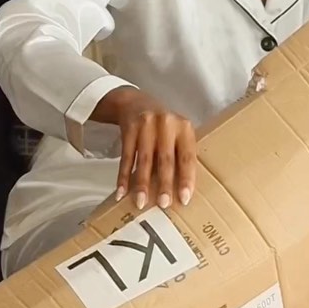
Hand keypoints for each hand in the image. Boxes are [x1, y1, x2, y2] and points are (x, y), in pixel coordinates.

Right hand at [90, 86, 196, 209]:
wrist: (135, 102)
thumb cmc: (162, 127)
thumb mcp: (176, 134)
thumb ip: (180, 155)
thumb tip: (182, 192)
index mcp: (184, 127)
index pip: (188, 156)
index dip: (186, 178)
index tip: (184, 199)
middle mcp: (166, 124)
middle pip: (165, 159)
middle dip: (164, 184)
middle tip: (163, 204)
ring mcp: (146, 125)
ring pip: (144, 159)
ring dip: (141, 184)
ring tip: (140, 203)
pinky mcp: (128, 128)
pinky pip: (125, 157)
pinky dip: (122, 176)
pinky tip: (121, 192)